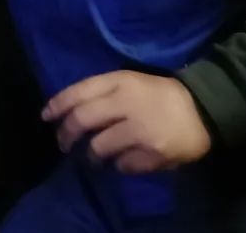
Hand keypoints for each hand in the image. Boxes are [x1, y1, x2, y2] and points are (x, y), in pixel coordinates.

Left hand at [41, 70, 211, 174]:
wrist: (201, 109)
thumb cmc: (158, 93)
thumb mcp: (129, 80)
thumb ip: (102, 91)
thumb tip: (69, 109)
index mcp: (120, 81)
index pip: (79, 91)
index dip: (57, 104)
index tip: (45, 116)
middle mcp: (126, 103)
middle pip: (82, 120)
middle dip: (67, 134)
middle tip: (64, 143)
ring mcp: (139, 130)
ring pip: (99, 147)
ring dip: (92, 155)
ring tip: (93, 157)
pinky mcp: (152, 153)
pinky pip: (123, 165)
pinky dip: (119, 165)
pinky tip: (123, 160)